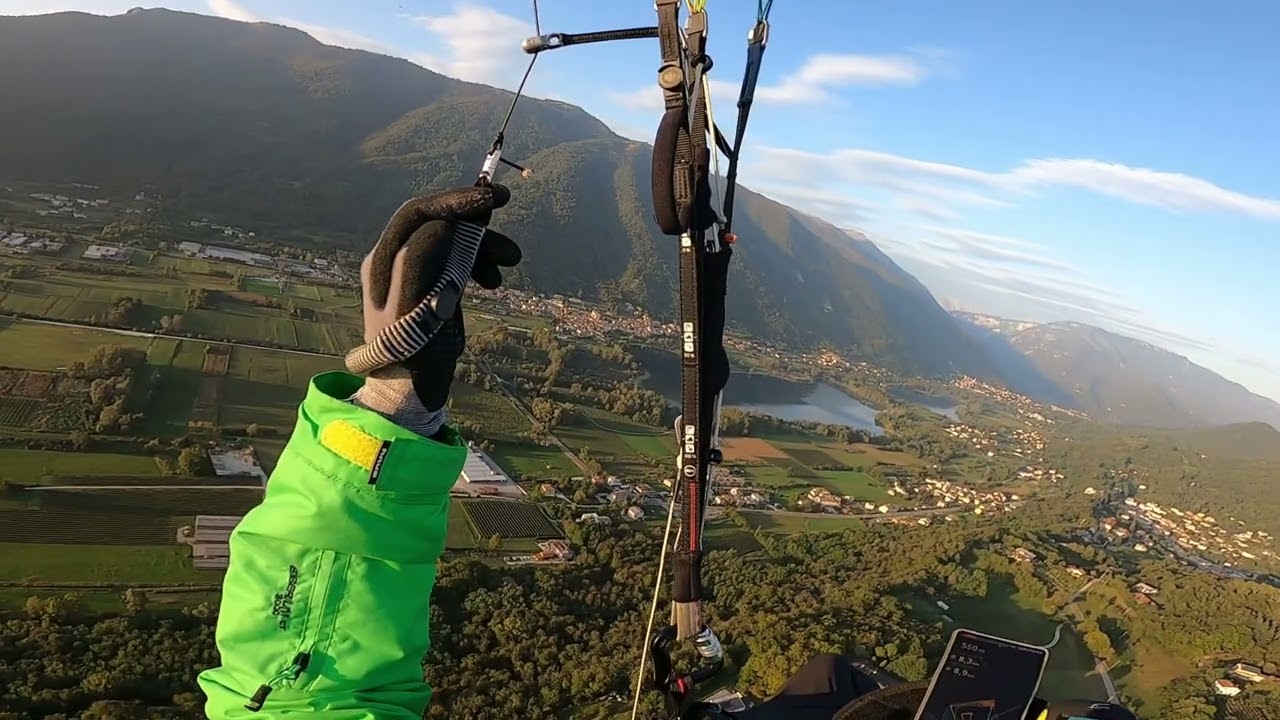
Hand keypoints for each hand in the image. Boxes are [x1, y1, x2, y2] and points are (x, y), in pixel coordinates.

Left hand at [347, 185, 521, 427]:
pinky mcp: (426, 284)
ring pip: (450, 240)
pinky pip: (453, 259)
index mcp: (384, 261)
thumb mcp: (420, 305)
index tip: (493, 199)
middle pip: (437, 222)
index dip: (455, 200)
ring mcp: (409, 272)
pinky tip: (493, 279)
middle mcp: (392, 260)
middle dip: (474, 220)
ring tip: (510, 262)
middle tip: (507, 217)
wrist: (409, 388)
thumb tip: (450, 220)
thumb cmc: (414, 354)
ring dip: (482, 245)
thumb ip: (427, 259)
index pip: (419, 214)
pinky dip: (476, 263)